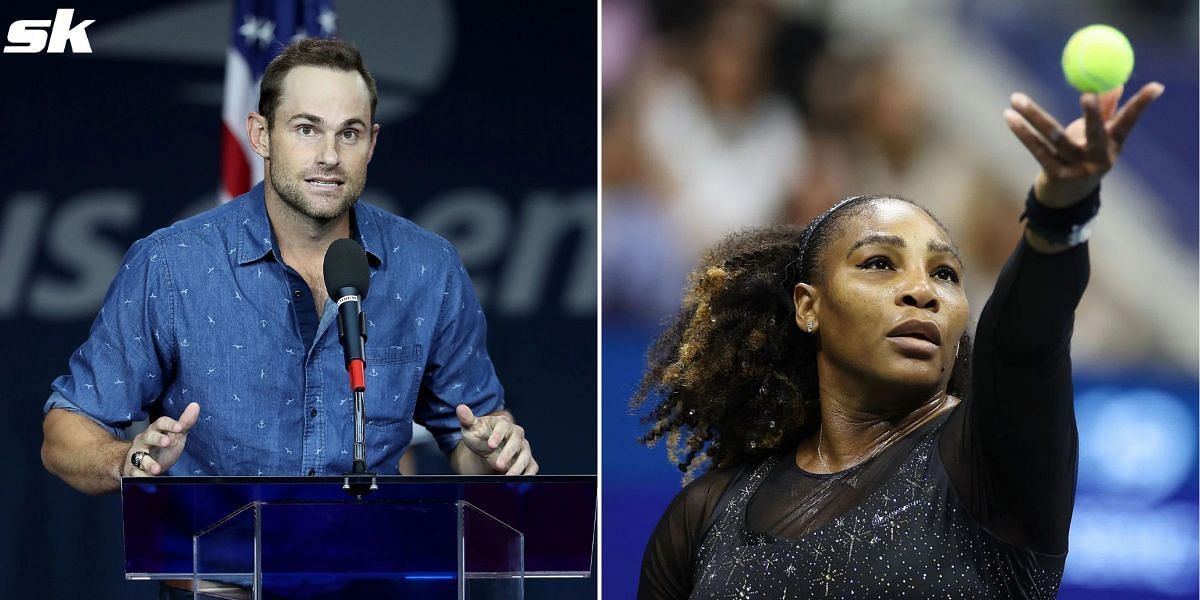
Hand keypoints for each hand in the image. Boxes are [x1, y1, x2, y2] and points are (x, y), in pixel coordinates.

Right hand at [123, 402, 199, 476]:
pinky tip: (149, 485)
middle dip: (157, 439)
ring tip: (156, 469)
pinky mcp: (132, 471)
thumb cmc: (161, 447)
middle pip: (148, 437)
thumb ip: (185, 423)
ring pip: (139, 458)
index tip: (180, 428)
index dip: (170, 424)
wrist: (138, 462)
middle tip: (167, 442)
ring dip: (147, 463)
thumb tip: (195, 405)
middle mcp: (143, 441)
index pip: (160, 422)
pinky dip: (141, 480)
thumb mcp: (175, 435)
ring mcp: (136, 456)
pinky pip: (135, 476)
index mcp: (155, 431)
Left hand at [455, 405, 537, 474]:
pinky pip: (532, 466)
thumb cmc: (480, 435)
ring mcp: (522, 447)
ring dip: (518, 466)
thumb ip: (467, 419)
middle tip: (498, 465)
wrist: (486, 447)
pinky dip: (529, 473)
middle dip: (508, 453)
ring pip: (526, 454)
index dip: (498, 435)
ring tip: (509, 476)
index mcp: (503, 423)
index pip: (503, 426)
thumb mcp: (471, 427)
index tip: (490, 445)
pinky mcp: (526, 459)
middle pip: (516, 441)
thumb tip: (460, 408)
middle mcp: (516, 434)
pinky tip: (519, 481)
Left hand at [1004, 82, 1163, 207]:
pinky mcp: (1055, 174)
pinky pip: (1037, 149)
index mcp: (1113, 145)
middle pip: (1095, 132)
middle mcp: (1099, 158)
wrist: (1067, 197)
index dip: (1143, 104)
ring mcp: (1077, 168)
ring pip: (1055, 137)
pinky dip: (1022, 132)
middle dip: (1094, 113)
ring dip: (1034, 115)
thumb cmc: (1085, 156)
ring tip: (1016, 97)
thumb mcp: (1099, 137)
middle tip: (1088, 93)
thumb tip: (1115, 83)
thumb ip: (1105, 111)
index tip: (1157, 86)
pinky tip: (1009, 116)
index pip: (1130, 121)